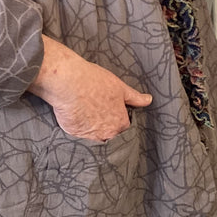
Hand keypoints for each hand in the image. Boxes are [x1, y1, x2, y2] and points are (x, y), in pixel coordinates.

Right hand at [29, 36, 151, 141]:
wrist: (68, 81)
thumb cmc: (95, 82)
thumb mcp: (120, 87)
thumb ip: (135, 97)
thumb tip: (148, 100)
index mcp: (119, 124)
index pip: (124, 125)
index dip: (118, 114)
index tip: (111, 106)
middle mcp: (105, 133)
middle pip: (109, 132)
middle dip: (105, 122)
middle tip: (97, 106)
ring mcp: (87, 134)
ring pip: (93, 132)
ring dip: (91, 123)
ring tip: (86, 106)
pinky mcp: (72, 131)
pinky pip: (78, 129)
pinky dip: (77, 121)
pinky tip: (76, 108)